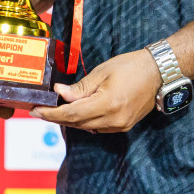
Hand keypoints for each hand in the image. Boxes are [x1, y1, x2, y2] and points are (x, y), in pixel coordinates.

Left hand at [30, 49, 160, 132]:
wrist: (158, 73)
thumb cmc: (130, 66)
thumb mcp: (102, 72)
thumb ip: (80, 87)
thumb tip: (60, 94)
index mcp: (107, 104)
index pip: (71, 114)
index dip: (51, 114)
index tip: (35, 111)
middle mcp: (113, 119)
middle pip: (77, 123)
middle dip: (56, 118)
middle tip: (39, 110)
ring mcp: (120, 125)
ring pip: (86, 127)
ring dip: (69, 120)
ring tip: (54, 110)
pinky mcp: (123, 126)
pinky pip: (97, 127)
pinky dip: (84, 121)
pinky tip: (76, 111)